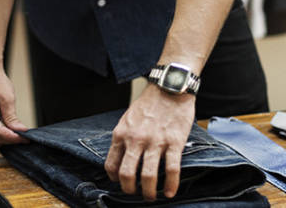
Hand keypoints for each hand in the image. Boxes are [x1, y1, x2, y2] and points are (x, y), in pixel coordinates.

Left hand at [105, 83, 194, 200]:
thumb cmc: (149, 103)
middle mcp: (136, 139)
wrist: (170, 87)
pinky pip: (171, 169)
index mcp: (121, 134)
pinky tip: (170, 192)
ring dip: (149, 192)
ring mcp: (155, 141)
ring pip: (148, 176)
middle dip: (130, 190)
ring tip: (152, 197)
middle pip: (127, 175)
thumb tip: (121, 158)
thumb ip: (124, 138)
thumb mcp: (128, 119)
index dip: (115, 179)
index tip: (122, 183)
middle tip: (136, 194)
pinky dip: (171, 185)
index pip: (111, 165)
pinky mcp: (174, 142)